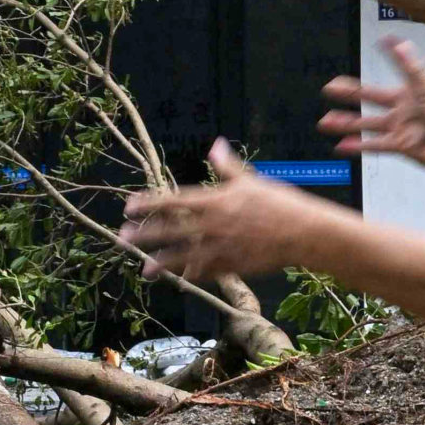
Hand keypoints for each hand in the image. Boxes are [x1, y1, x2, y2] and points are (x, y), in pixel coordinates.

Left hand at [120, 145, 320, 288]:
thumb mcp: (251, 180)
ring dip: (162, 263)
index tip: (129, 207)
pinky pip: (206, 272)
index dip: (148, 204)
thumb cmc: (279, 203)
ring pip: (183, 256)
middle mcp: (212, 225)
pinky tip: (179, 279)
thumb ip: (228, 166)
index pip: (172, 201)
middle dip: (145, 235)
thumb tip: (215, 145)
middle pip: (171, 231)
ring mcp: (220, 248)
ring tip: (143, 270)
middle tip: (122, 239)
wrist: (302, 232)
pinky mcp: (232, 265)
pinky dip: (191, 275)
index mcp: (214, 201)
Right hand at [321, 38, 424, 167]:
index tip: (375, 44)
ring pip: (368, 124)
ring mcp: (400, 128)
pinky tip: (341, 146)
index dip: (383, 59)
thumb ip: (411, 68)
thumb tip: (399, 44)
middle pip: (371, 99)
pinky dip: (359, 146)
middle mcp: (404, 109)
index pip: (391, 72)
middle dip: (349, 94)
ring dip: (347, 123)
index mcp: (412, 91)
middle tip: (330, 89)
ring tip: (326, 121)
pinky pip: (375, 145)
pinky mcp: (400, 146)